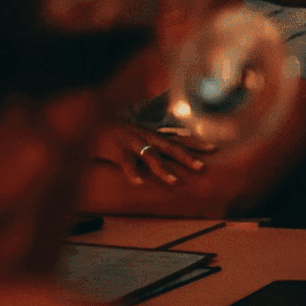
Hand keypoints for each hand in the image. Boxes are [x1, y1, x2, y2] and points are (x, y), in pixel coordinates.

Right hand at [92, 122, 208, 186]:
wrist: (90, 122)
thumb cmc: (117, 132)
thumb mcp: (140, 134)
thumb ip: (155, 143)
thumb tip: (173, 149)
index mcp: (153, 135)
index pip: (179, 139)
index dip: (197, 143)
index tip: (215, 149)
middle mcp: (146, 137)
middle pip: (171, 147)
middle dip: (187, 157)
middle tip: (202, 167)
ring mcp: (132, 143)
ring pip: (150, 157)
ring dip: (163, 170)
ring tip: (174, 182)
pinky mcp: (116, 151)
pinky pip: (126, 164)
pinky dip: (133, 173)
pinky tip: (139, 183)